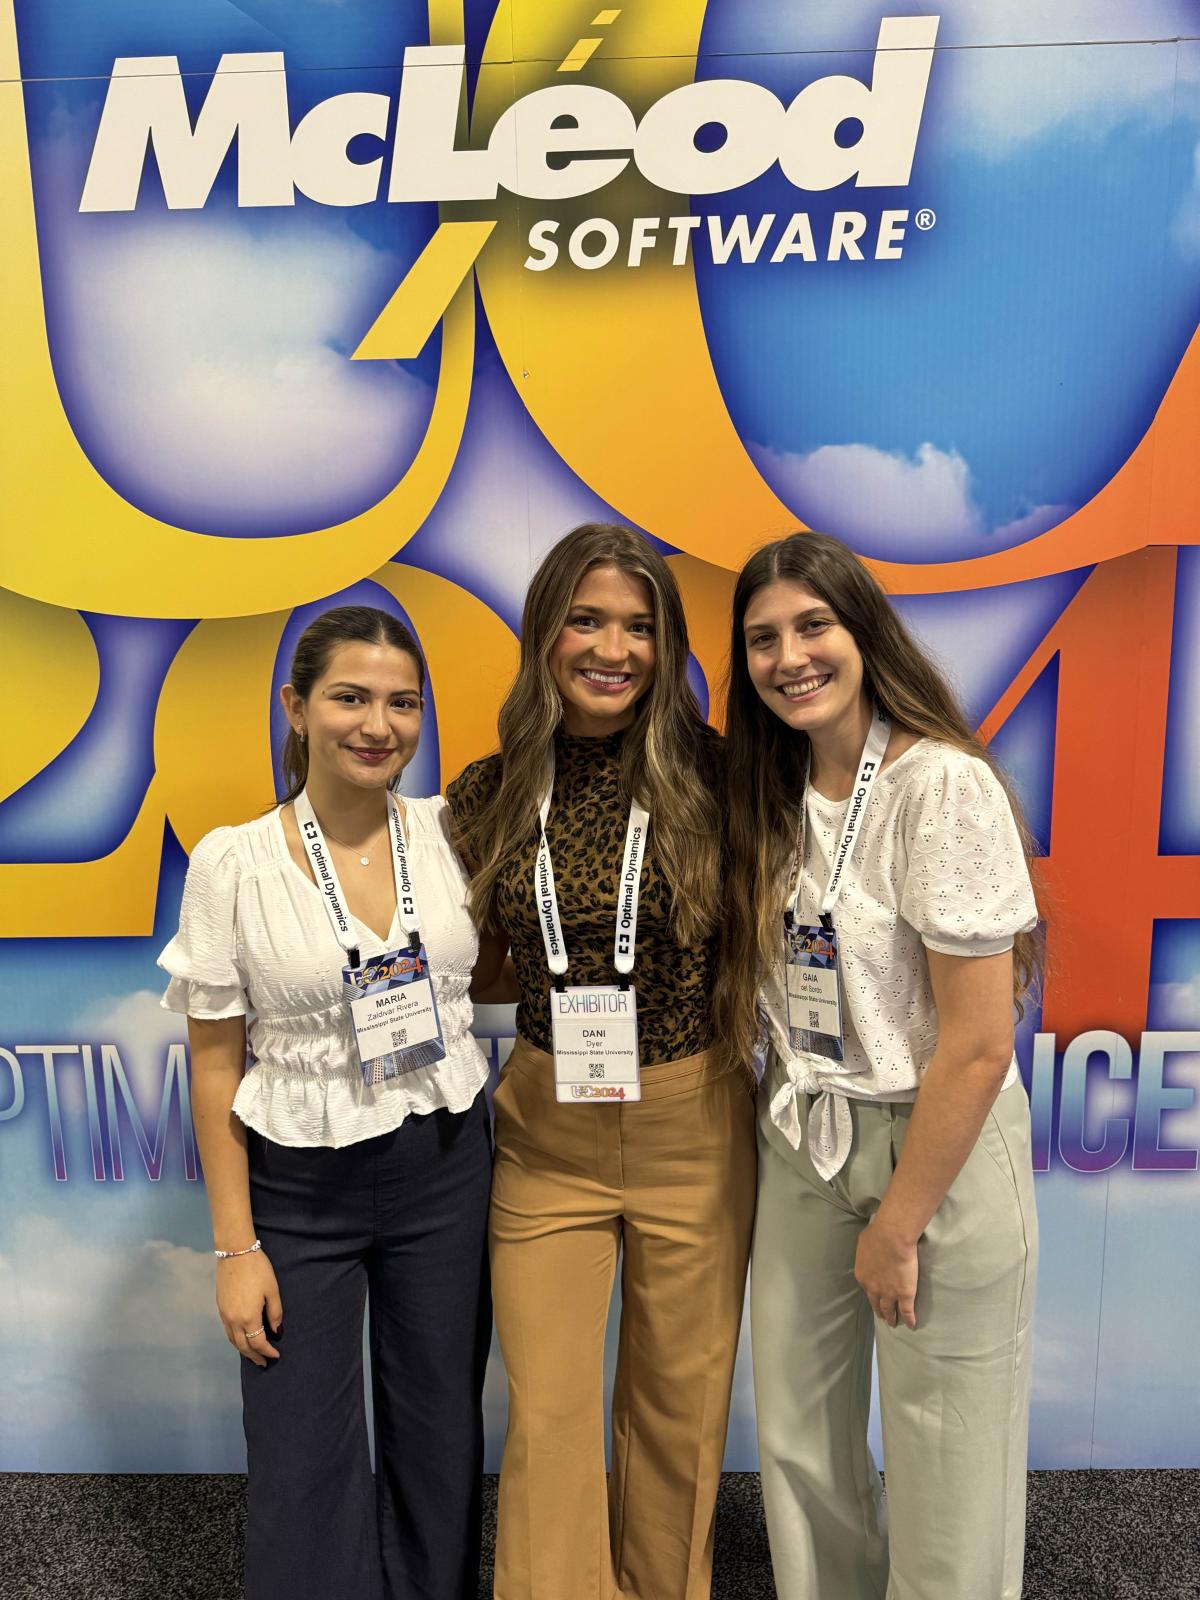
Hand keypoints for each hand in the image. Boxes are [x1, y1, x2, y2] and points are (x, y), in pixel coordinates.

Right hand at [216, 1251, 282, 1366]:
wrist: (235, 1252)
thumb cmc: (258, 1269)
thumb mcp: (273, 1290)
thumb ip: (275, 1313)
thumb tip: (277, 1332)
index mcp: (248, 1318)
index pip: (258, 1343)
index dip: (267, 1351)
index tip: (276, 1355)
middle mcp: (233, 1321)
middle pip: (243, 1346)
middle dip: (255, 1356)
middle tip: (264, 1363)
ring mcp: (224, 1315)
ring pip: (232, 1340)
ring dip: (243, 1350)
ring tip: (253, 1355)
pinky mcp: (220, 1308)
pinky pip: (227, 1331)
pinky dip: (235, 1340)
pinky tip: (242, 1338)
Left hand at [855, 1215, 918, 1329]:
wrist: (892, 1238)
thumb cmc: (877, 1235)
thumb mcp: (864, 1243)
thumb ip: (866, 1252)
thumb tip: (868, 1249)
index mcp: (863, 1276)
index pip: (867, 1289)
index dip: (872, 1293)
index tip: (875, 1296)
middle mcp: (873, 1289)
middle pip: (876, 1304)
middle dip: (880, 1311)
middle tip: (883, 1317)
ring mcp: (889, 1293)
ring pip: (890, 1310)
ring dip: (891, 1317)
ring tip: (894, 1323)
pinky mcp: (905, 1294)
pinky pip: (907, 1311)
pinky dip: (909, 1320)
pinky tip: (911, 1325)